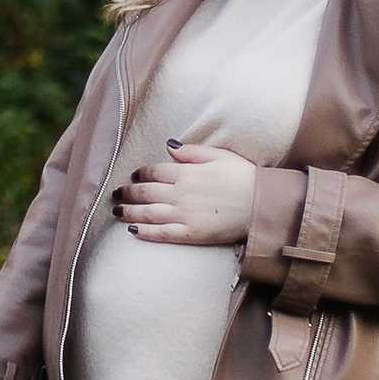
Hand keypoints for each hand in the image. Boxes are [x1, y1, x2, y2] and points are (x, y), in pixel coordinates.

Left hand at [114, 139, 258, 244]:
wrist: (261, 205)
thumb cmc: (244, 177)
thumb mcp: (219, 156)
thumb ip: (192, 151)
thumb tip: (169, 146)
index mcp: (187, 172)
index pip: (155, 172)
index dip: (141, 173)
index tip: (134, 175)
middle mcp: (181, 193)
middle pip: (146, 192)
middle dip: (128, 192)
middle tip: (116, 193)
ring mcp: (184, 215)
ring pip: (148, 213)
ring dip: (129, 211)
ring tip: (117, 210)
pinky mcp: (191, 234)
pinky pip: (162, 233)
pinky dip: (145, 231)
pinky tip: (132, 230)